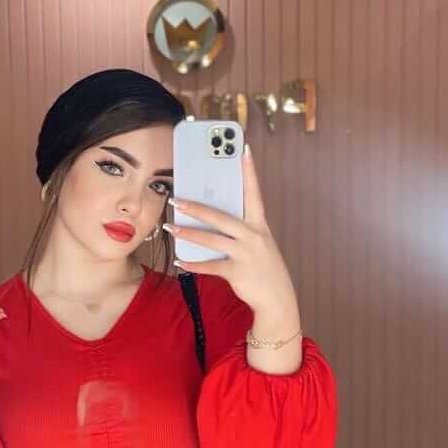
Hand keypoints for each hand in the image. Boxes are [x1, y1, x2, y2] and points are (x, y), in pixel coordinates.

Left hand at [167, 146, 297, 314]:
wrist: (277, 298)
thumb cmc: (264, 268)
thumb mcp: (258, 244)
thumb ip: (239, 231)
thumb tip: (211, 221)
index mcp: (259, 225)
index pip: (253, 192)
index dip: (249, 171)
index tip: (242, 149)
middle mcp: (253, 236)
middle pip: (220, 216)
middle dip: (196, 207)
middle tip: (176, 199)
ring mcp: (246, 254)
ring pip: (211, 240)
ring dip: (188, 233)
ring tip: (169, 228)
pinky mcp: (238, 273)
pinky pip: (211, 267)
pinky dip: (193, 264)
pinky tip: (180, 261)